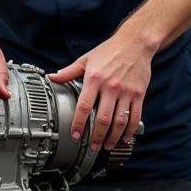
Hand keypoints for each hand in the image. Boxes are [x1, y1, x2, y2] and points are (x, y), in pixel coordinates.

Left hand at [47, 32, 152, 151]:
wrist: (135, 43)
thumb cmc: (110, 50)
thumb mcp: (86, 59)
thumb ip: (69, 71)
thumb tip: (52, 77)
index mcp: (94, 79)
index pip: (84, 106)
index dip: (78, 123)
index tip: (75, 134)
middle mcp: (111, 87)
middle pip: (102, 119)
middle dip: (96, 137)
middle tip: (93, 146)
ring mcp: (126, 92)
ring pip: (119, 121)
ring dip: (112, 137)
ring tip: (107, 145)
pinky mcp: (138, 94)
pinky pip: (135, 116)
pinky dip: (129, 130)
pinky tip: (124, 137)